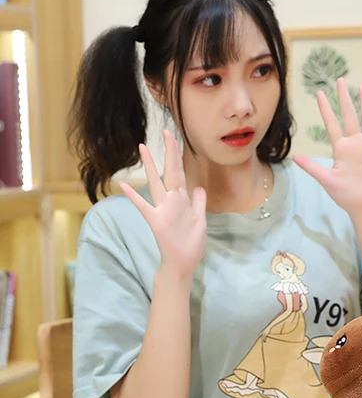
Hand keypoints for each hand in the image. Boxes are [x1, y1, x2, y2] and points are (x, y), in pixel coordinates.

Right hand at [120, 130, 206, 280]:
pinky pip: (144, 207)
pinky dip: (135, 198)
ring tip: (142, 148)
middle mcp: (171, 201)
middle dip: (169, 152)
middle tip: (167, 131)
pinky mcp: (156, 222)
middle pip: (171, 172)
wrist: (183, 265)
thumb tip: (199, 188)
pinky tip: (125, 186)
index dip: (179, 156)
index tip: (177, 138)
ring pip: (156, 183)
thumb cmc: (190, 244)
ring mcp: (163, 210)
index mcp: (182, 200)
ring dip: (150, 166)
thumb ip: (198, 203)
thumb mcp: (200, 221)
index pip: (181, 173)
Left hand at [293, 78, 361, 217]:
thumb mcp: (326, 180)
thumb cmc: (346, 196)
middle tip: (340, 80)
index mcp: (341, 148)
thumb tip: (293, 157)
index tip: (319, 93)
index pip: (332, 123)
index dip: (325, 108)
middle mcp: (355, 144)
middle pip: (349, 115)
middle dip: (344, 98)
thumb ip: (311, 167)